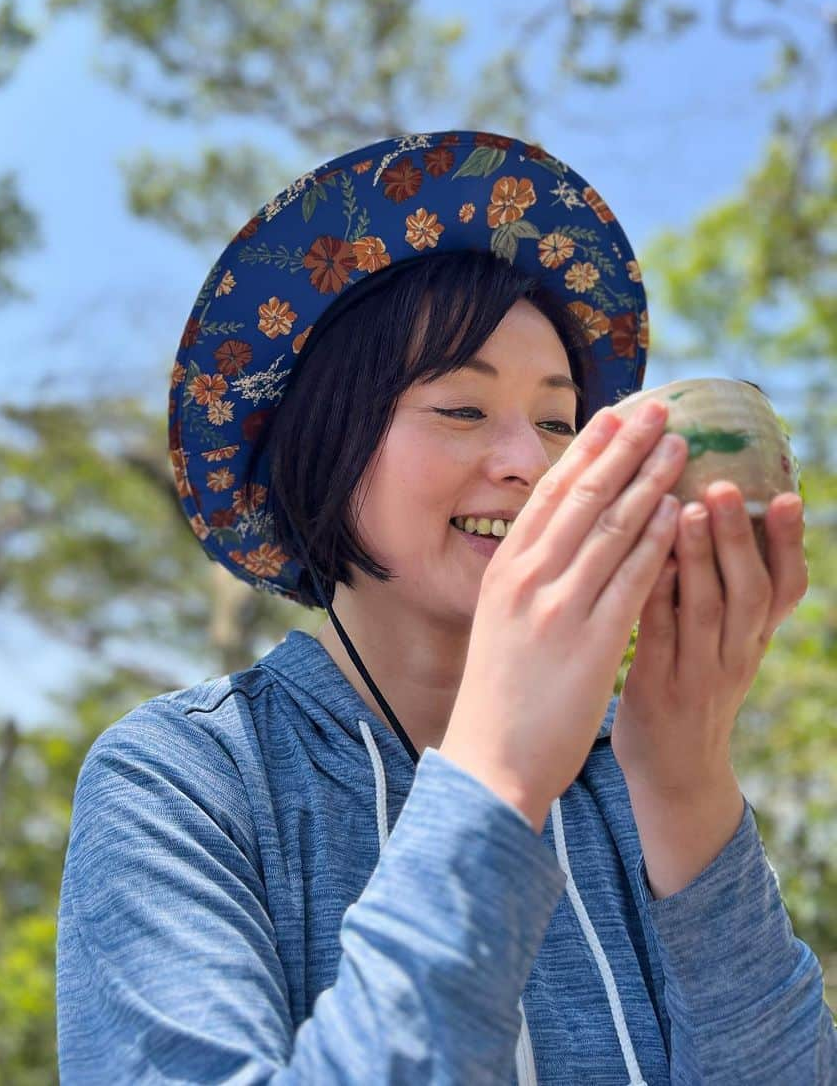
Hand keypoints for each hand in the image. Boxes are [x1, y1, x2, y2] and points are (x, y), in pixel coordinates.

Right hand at [440, 401, 687, 831]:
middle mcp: (527, 578)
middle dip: (624, 449)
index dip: (585, 451)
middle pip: (583, 497)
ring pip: (612, 528)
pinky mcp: (591, 641)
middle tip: (657, 411)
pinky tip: (682, 512)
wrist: (489, 761)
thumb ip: (523, 578)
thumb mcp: (497, 619)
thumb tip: (551, 541)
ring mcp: (558, 607)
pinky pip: (632, 578)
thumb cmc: (497, 694)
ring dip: (650, 481)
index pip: (548, 495)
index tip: (613, 416)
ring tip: (680, 447)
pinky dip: (658, 540)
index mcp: (503, 570)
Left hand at [611, 481, 808, 797]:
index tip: (785, 496)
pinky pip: (660, 638)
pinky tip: (644, 562)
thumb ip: (726, 590)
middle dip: (739, 536)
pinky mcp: (658, 690)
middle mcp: (736, 653)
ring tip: (687, 509)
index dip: (789, 543)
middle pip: (750, 590)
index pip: (786, 586)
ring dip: (699, 559)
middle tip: (725, 485)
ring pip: (707, 610)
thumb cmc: (692, 687)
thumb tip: (718, 513)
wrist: (675, 775)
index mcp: (755, 637)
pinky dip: (656, 598)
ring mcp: (699, 674)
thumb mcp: (726, 642)